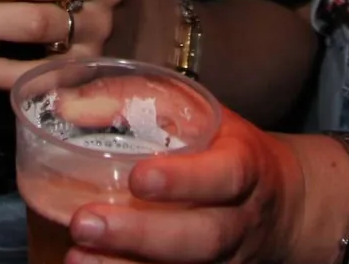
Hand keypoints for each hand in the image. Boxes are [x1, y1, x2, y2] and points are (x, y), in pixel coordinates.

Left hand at [64, 110, 304, 263]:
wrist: (281, 205)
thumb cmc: (222, 146)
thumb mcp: (193, 109)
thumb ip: (134, 100)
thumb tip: (67, 106)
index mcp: (243, 167)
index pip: (224, 175)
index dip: (184, 180)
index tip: (138, 179)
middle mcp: (238, 220)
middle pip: (201, 237)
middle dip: (141, 234)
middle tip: (85, 223)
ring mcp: (226, 259)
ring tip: (78, 256)